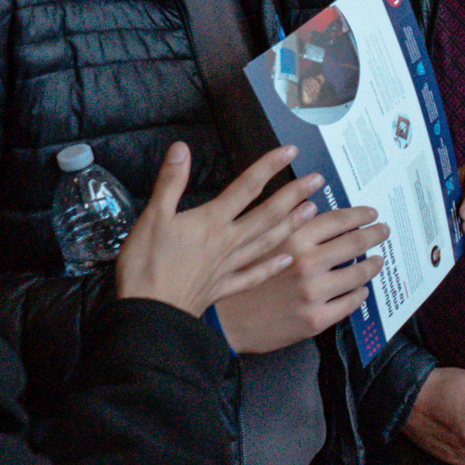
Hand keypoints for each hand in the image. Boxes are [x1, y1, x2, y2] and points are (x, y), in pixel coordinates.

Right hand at [113, 144, 313, 317]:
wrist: (150, 315)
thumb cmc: (146, 266)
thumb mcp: (152, 217)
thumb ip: (170, 182)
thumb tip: (181, 149)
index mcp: (211, 222)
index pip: (246, 187)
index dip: (269, 166)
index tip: (290, 151)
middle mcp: (227, 242)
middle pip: (267, 214)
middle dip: (294, 195)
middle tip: (318, 180)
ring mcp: (228, 267)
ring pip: (267, 242)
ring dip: (291, 226)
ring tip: (313, 212)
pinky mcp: (222, 288)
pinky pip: (254, 276)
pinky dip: (271, 268)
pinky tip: (287, 261)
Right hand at [210, 199, 389, 354]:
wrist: (226, 322)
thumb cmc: (241, 276)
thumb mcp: (260, 241)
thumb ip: (287, 224)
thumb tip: (316, 208)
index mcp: (293, 239)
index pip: (338, 220)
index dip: (359, 215)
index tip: (371, 213)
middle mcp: (306, 264)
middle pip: (355, 243)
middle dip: (375, 234)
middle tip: (383, 230)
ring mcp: (313, 293)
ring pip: (358, 274)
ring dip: (372, 265)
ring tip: (377, 260)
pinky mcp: (316, 319)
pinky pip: (350, 302)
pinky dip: (360, 293)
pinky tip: (360, 289)